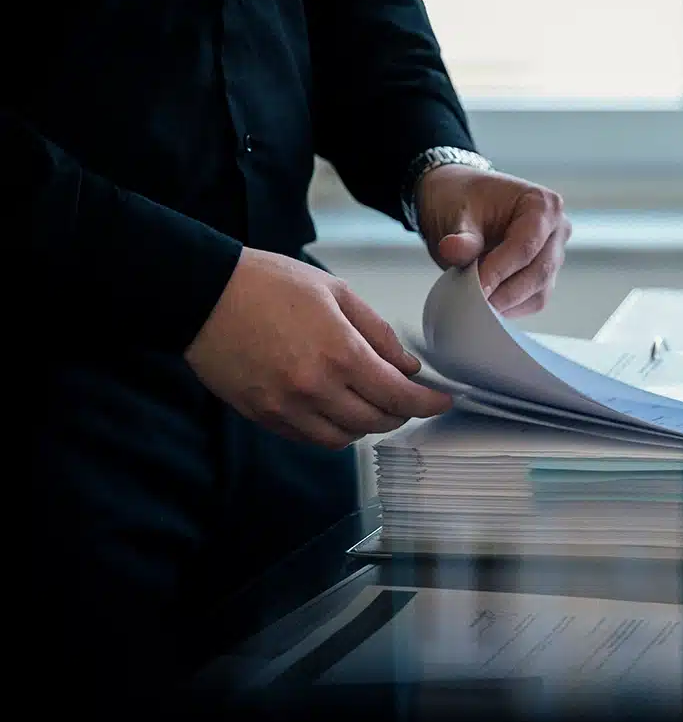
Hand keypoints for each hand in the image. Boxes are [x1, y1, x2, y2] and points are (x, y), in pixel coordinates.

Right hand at [185, 248, 452, 448]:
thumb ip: (377, 333)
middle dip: (400, 413)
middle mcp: (316, 387)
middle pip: (376, 421)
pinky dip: (331, 429)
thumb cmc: (268, 284)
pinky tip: (335, 408)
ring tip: (370, 403)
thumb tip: (407, 366)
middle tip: (406, 399)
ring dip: (365, 425)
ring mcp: (287, 406)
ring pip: (345, 437)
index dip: (427, 403)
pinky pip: (310, 437)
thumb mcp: (336, 293)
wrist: (202, 293)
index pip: (399, 396)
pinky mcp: (263, 415)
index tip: (441, 402)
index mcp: (341, 353)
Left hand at [416, 164, 570, 317]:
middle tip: (474, 303)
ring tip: (476, 301)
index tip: (476, 288)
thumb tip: (453, 251)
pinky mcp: (545, 276)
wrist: (460, 204)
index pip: (526, 245)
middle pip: (539, 271)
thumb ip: (461, 236)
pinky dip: (509, 306)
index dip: (501, 270)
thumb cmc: (464, 200)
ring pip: (539, 291)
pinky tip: (486, 303)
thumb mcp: (457, 212)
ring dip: (507, 302)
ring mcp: (554, 254)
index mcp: (542, 204)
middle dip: (505, 292)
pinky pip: (533, 301)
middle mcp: (557, 230)